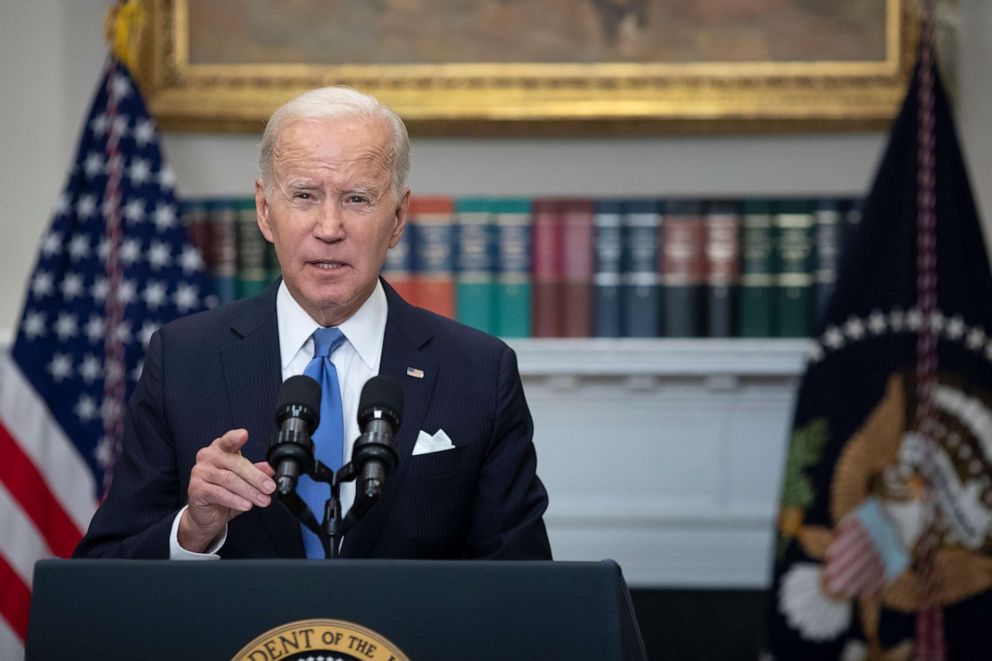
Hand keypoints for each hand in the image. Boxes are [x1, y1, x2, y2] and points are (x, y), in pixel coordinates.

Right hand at [178, 428, 275, 552]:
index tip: (244, 434)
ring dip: (249, 491)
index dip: (235, 438)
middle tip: (270, 487)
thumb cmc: (224, 491)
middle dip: (256, 477)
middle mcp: (208, 456)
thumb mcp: (243, 480)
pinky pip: (219, 494)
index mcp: (220, 448)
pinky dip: (235, 500)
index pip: (228, 440)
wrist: (206, 514)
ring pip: (229, 480)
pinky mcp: (196, 489)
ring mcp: (200, 472)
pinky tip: (246, 505)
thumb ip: (256, 471)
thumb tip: (271, 469)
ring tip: (263, 500)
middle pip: (236, 464)